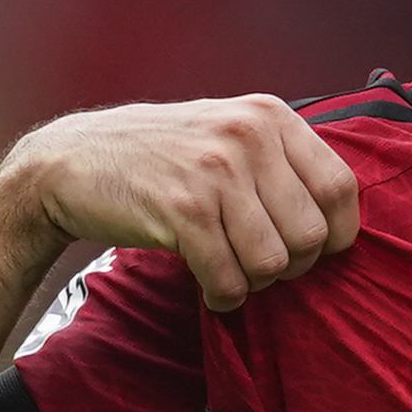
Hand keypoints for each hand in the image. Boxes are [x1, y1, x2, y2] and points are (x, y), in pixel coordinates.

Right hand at [6, 97, 361, 310]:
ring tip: (230, 270)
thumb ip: (281, 161)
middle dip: (291, 266)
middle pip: (312, 235)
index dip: (338, 234)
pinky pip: (229, 278)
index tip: (316, 251)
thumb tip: (340, 218)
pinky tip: (209, 285)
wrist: (70, 161)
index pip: (340, 187)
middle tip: (259, 263)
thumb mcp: (228, 131)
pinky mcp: (182, 211)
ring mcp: (215, 172)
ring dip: (254, 283)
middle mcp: (248, 137)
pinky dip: (223, 296)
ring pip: (273, 263)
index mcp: (269, 116)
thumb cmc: (160, 155)